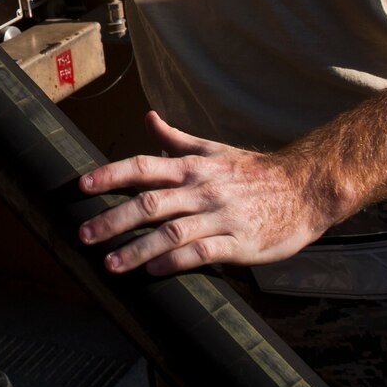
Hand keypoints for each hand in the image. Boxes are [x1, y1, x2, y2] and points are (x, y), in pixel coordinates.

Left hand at [75, 112, 335, 275]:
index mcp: (193, 168)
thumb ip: (176, 138)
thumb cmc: (254, 172)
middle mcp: (202, 190)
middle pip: (149, 204)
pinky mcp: (239, 243)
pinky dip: (176, 261)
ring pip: (171, 232)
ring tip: (110, 264)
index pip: (143, 166)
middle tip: (84, 235)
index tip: (81, 186)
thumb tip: (147, 117)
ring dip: (137, 249)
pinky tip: (154, 270)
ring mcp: (220, 217)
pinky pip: (202, 253)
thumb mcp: (213, 150)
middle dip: (112, 220)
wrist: (306, 190)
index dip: (110, 175)